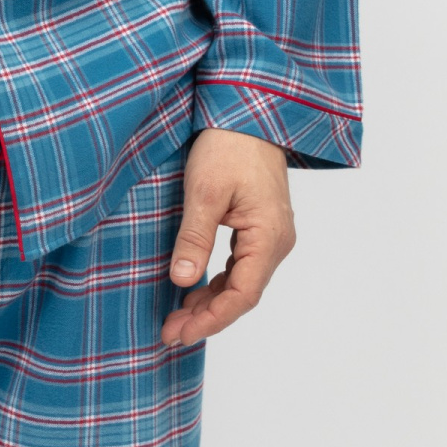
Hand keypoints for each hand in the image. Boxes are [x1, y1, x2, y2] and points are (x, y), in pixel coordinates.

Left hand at [161, 127, 295, 348]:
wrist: (248, 113)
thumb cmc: (229, 146)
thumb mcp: (205, 193)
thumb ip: (195, 238)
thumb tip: (182, 281)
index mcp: (269, 237)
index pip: (243, 295)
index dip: (211, 320)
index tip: (181, 333)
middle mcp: (277, 242)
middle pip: (243, 294)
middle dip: (206, 317)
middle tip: (169, 333)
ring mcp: (270, 236)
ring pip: (241, 282)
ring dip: (210, 302)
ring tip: (176, 318)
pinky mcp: (259, 228)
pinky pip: (240, 266)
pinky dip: (216, 283)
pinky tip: (192, 290)